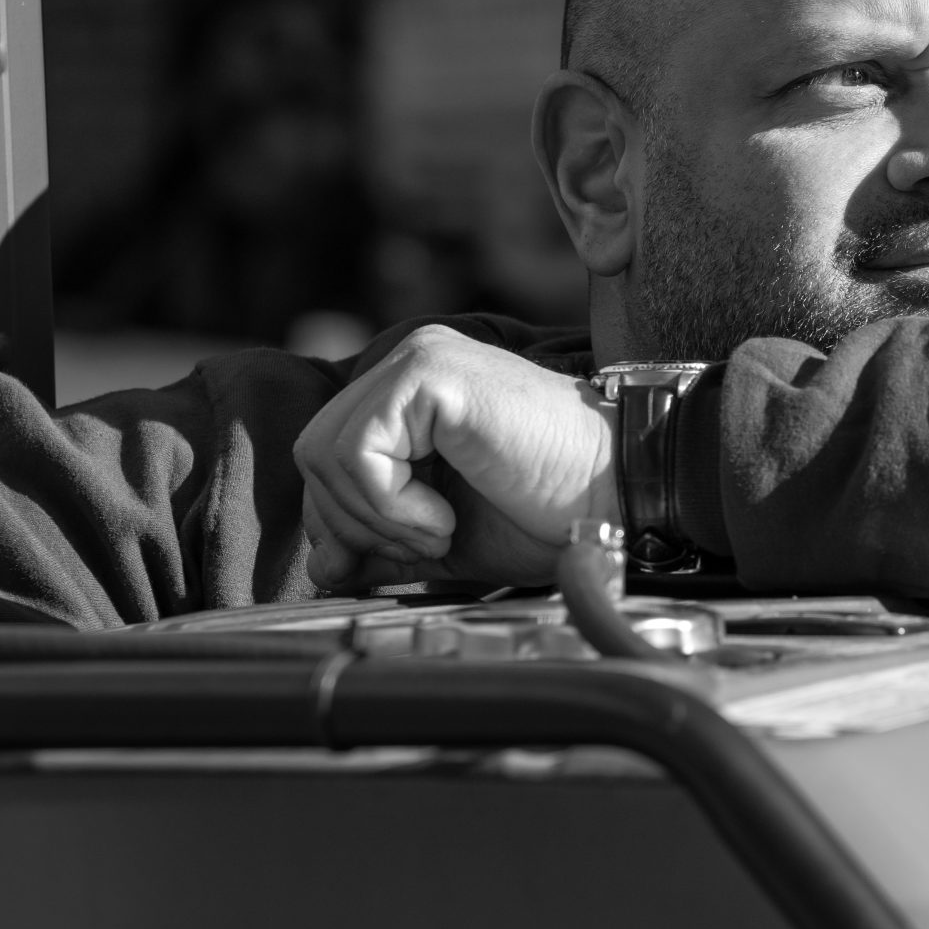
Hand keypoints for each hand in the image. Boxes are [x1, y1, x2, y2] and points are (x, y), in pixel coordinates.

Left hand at [291, 326, 614, 591]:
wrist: (614, 498)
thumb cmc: (546, 513)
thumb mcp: (441, 539)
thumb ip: (378, 545)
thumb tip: (320, 568)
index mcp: (411, 395)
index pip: (325, 459)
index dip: (346, 523)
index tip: (407, 555)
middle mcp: (410, 364)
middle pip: (314, 456)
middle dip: (357, 523)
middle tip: (429, 543)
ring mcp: (419, 360)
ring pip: (326, 454)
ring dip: (378, 517)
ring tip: (442, 529)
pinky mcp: (430, 373)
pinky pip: (358, 450)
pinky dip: (390, 503)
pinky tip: (444, 516)